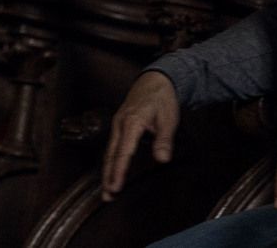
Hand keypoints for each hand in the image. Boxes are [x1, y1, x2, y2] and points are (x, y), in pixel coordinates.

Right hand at [101, 71, 179, 200]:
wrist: (155, 80)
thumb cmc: (162, 98)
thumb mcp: (168, 118)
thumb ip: (164, 139)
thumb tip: (162, 159)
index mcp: (132, 122)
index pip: (123, 152)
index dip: (119, 171)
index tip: (115, 186)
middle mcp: (120, 124)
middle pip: (111, 154)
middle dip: (108, 176)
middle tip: (107, 196)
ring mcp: (117, 124)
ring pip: (109, 151)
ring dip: (107, 170)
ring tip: (107, 189)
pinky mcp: (119, 124)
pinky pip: (111, 145)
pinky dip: (110, 160)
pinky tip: (111, 171)